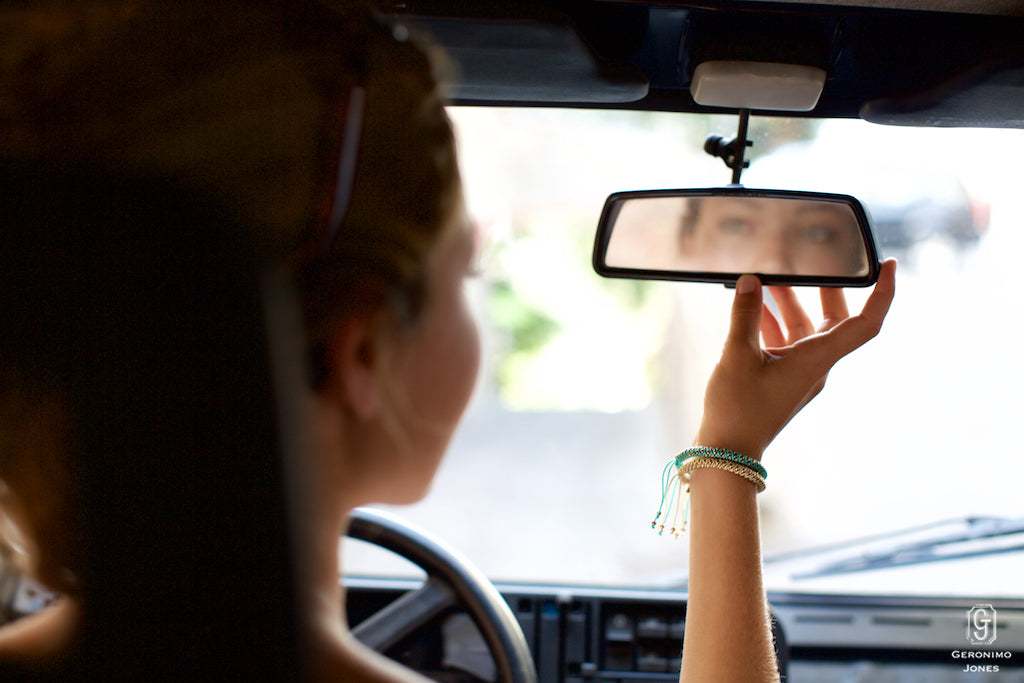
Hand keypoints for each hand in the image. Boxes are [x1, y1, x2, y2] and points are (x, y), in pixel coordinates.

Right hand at [694, 259, 896, 459]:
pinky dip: (774, 324)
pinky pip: (787, 344)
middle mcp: (817, 366)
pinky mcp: (782, 380)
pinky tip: (752, 311)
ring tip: (768, 280)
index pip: (866, 323)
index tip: (888, 264)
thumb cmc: (737, 408)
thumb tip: (750, 281)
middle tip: (813, 260)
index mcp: (818, 359)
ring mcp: (800, 374)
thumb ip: (745, 314)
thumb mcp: (738, 355)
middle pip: (835, 319)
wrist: (728, 452)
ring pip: (806, 330)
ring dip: (790, 304)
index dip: (883, 292)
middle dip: (823, 287)